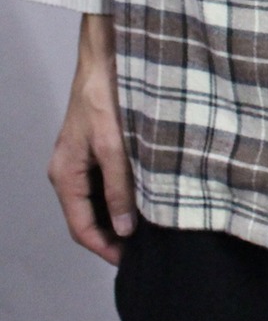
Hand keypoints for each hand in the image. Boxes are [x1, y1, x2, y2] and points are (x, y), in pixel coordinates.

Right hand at [48, 12, 135, 264]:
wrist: (106, 59)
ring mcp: (82, 159)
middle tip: (143, 247)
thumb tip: (124, 228)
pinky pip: (106, 181)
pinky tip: (146, 195)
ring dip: (119, 214)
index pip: (80, 226)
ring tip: (149, 226)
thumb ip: (120, 187)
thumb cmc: (106, 97)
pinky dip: (123, 193)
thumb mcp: (114, 146)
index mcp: (65, 175)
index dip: (103, 247)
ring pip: (98, 199)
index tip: (128, 261)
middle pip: (88, 216)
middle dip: (112, 234)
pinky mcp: (97, 147)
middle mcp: (69, 171)